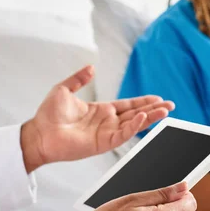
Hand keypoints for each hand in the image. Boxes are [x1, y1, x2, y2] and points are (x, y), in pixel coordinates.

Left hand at [21, 66, 174, 170]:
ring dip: (150, 118)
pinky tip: (144, 119)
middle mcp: (107, 122)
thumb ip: (79, 78)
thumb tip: (91, 67)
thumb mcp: (64, 89)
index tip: (158, 98)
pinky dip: (134, 127)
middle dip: (154, 110)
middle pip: (136, 114)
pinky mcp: (102, 143)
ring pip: (134, 125)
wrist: (39, 132)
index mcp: (101, 110)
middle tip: (170, 105)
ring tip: (165, 111)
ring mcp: (106, 133)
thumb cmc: (48, 114)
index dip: (143, 101)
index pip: (128, 105)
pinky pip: (122, 135)